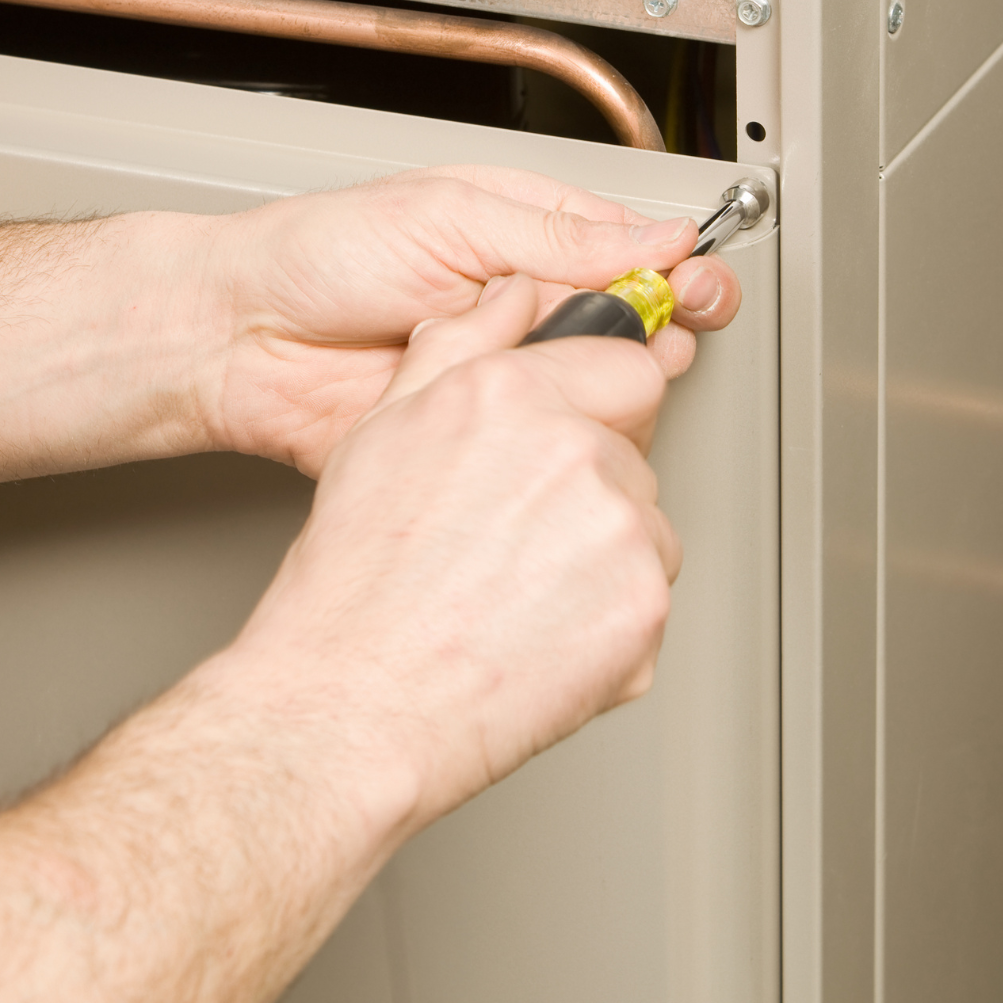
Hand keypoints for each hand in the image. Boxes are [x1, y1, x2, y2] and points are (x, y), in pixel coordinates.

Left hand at [196, 165, 741, 473]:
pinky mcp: (480, 435)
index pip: (633, 249)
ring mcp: (506, 373)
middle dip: (662, 326)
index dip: (677, 270)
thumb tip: (656, 235)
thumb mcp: (449, 218)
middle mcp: (524, 305)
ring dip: (614, 382)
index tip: (696, 286)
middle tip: (665, 329)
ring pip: (598, 390)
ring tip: (598, 366)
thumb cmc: (320, 256)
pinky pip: (543, 445)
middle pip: (631, 323)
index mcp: (525, 236)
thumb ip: (556, 236)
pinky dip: (560, 438)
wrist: (243, 339)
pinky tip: (559, 417)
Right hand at [217, 272, 679, 825]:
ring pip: (646, 530)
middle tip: (514, 543)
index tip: (571, 446)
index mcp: (512, 394)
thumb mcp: (383, 430)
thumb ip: (460, 345)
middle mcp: (575, 449)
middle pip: (634, 455)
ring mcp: (619, 529)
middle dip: (592, 492)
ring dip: (602, 558)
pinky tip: (539, 635)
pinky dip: (610, 625)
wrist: (353, 704)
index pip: (625, 367)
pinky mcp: (645, 607)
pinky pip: (649, 601)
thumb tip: (510, 297)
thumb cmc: (354, 586)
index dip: (597, 410)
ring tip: (517, 596)